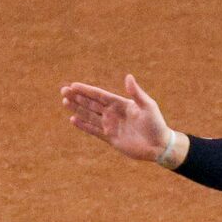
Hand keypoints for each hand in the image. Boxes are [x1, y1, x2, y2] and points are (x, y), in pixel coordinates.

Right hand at [60, 74, 174, 164]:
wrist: (158, 145)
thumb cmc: (156, 123)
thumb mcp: (148, 106)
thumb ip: (136, 93)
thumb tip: (128, 77)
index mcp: (120, 103)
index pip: (99, 95)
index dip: (86, 90)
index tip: (73, 85)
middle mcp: (113, 113)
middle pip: (91, 103)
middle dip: (77, 97)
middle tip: (63, 90)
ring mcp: (111, 126)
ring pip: (90, 116)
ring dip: (77, 109)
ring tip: (64, 102)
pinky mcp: (110, 138)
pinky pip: (94, 130)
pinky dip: (83, 126)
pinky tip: (73, 120)